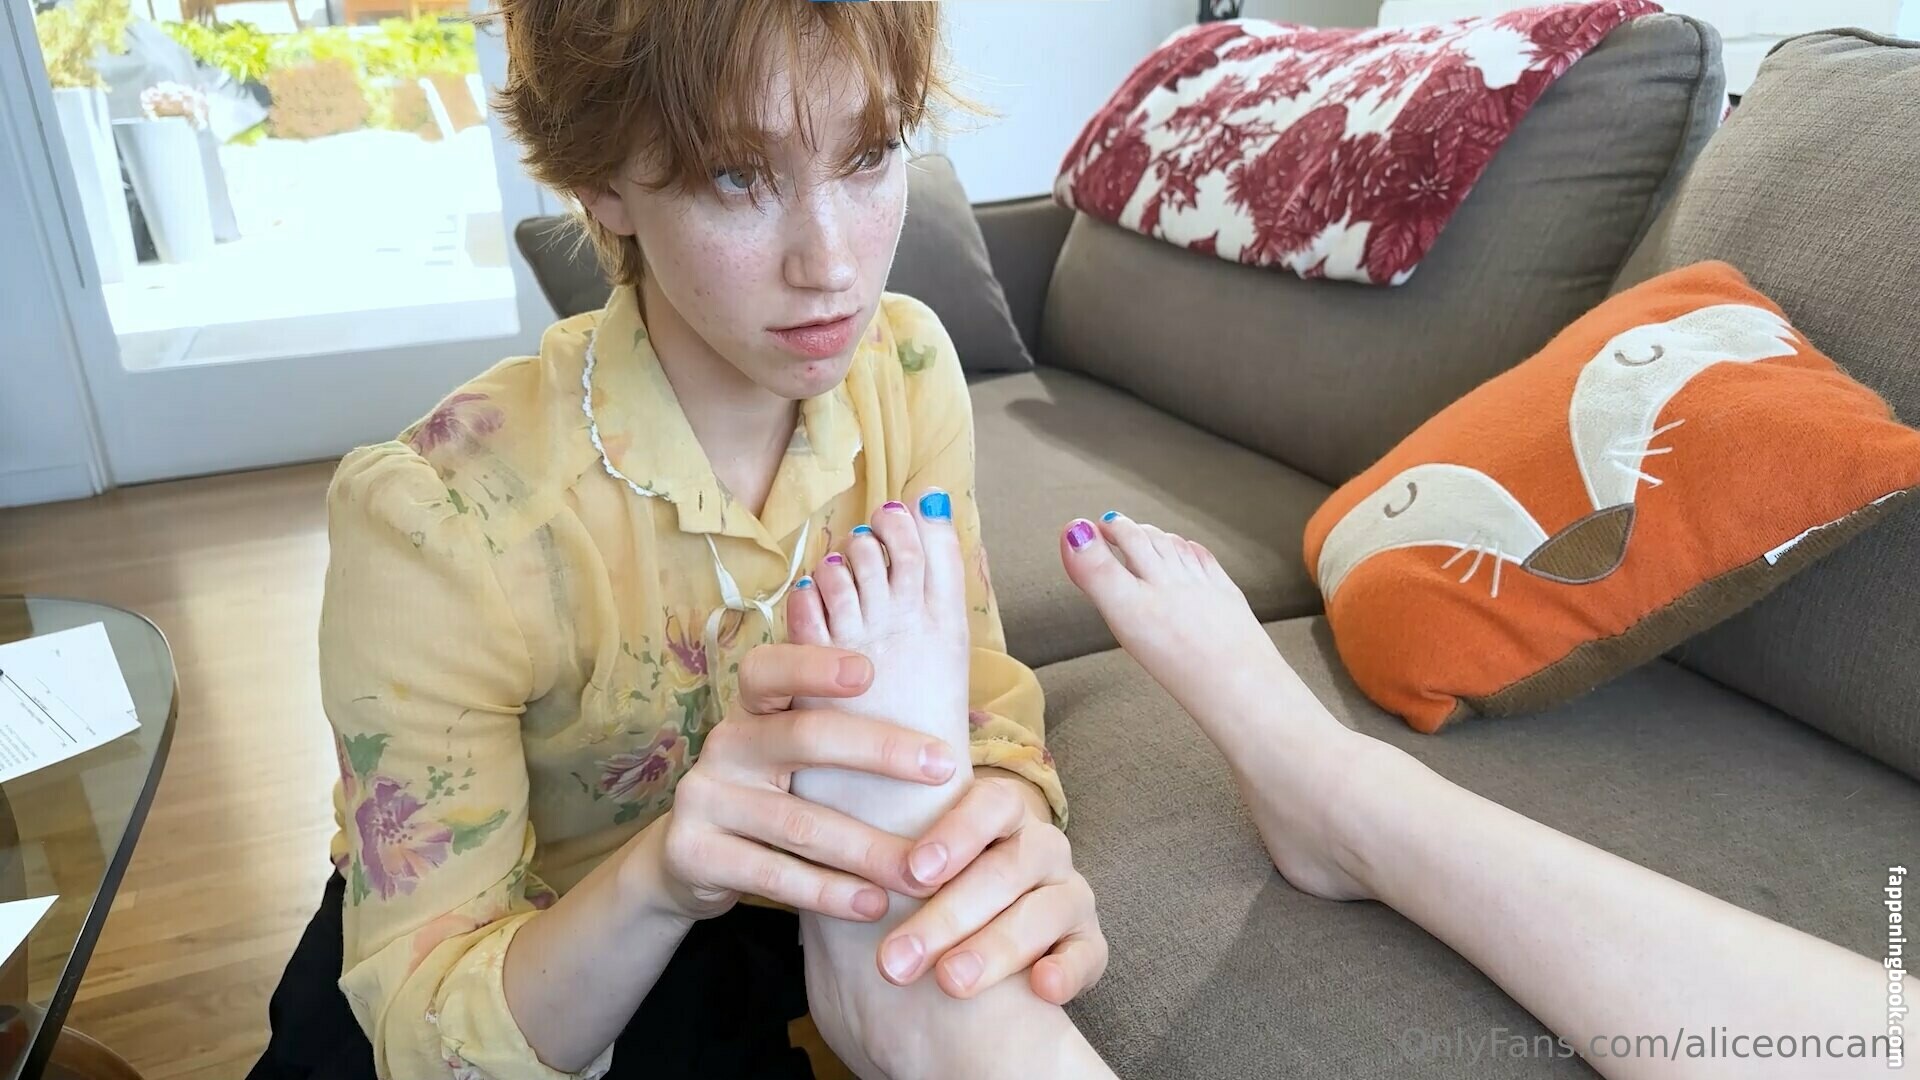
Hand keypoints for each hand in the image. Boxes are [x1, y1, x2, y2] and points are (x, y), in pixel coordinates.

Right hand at [649, 643, 952, 922]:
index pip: (770, 669)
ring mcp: (703, 798)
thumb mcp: (790, 755)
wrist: (688, 858)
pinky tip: (873, 904)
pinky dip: (830, 892)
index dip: (813, 664)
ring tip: (921, 871)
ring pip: (799, 822)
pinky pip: (773, 874)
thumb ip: (838, 735)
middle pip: (802, 737)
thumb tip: (940, 738)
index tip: (869, 671)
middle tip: (944, 767)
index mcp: (751, 708)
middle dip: (880, 751)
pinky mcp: (693, 853)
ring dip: (868, 849)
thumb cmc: (770, 795)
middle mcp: (725, 743)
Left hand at [877, 772, 1106, 1004]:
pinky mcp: (1088, 946)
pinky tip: (1041, 990)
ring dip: (999, 943)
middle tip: (901, 959)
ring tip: (952, 981)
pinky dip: (1070, 969)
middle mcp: (1037, 848)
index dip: (956, 830)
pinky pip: (1091, 953)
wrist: (950, 1012)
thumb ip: (860, 868)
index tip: (912, 870)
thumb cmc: (908, 933)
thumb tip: (812, 831)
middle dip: (956, 908)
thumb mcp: (880, 896)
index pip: (988, 802)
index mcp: (992, 823)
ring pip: (1052, 904)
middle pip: (1016, 859)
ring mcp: (1068, 896)